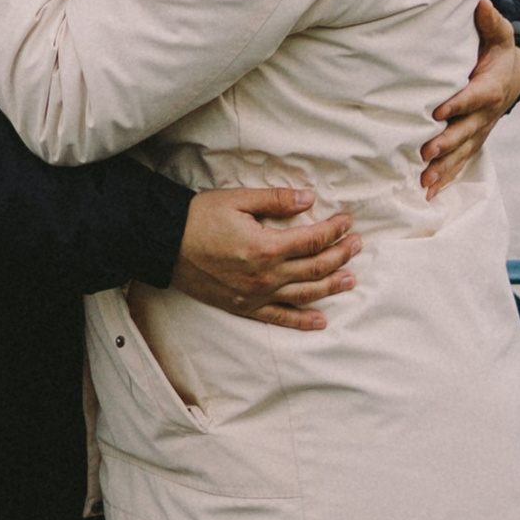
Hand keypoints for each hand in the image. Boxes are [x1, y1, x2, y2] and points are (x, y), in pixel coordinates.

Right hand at [172, 183, 359, 331]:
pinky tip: (321, 320)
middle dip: (340, 255)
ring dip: (331, 286)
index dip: (334, 230)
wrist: (164, 243)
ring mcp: (255, 296)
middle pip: (314, 268)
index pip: (312, 241)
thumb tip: (309, 198)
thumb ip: (276, 200)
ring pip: (304, 294)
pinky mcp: (244, 307)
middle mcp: (265, 276)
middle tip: (356, 245)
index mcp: (266, 247)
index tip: (347, 221)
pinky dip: (302, 321)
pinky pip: (279, 318)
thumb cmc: (199, 218)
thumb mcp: (238, 200)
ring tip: (350, 279)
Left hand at [421, 0, 519, 201]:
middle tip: (426, 152)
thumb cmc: (497, 53)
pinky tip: (429, 194)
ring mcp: (479, 132)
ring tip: (425, 182)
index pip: (473, 97)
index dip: (458, 104)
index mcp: (488, 88)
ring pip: (461, 153)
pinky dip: (446, 179)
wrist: (511, 78)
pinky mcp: (473, 142)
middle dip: (447, 143)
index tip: (438, 111)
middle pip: (465, 131)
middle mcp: (485, 115)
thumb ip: (490, 22)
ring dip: (444, 169)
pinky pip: (460, 163)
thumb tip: (482, 2)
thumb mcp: (498, 36)